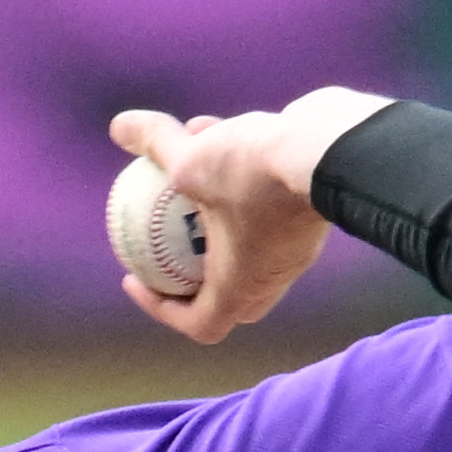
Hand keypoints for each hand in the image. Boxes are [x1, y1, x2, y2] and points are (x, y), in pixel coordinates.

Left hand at [108, 87, 394, 343]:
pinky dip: (235, 180)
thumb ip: (155, 145)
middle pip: (225, 294)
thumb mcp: (191, 159)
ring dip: (207, 213)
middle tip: (162, 247)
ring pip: (243, 240)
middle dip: (191, 277)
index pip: (199, 324)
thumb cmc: (256, 170)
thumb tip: (119, 126)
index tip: (137, 278)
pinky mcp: (308, 214)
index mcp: (240, 287)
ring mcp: (295, 248)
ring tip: (180, 169)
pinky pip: (264, 207)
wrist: (333, 146)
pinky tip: (214, 130)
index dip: (161, 309)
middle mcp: (271, 277)